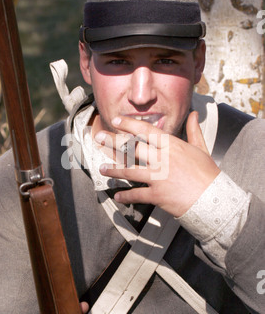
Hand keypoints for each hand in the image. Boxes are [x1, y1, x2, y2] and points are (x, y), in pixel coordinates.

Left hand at [95, 111, 219, 216]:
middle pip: (133, 148)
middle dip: (113, 141)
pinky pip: (137, 195)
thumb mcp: (201, 149)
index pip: (147, 131)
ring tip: (102, 169)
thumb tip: (194, 113)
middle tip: (98, 137)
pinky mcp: (157, 195)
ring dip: (114, 170)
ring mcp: (159, 177)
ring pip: (130, 171)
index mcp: (172, 146)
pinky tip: (117, 196)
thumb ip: (194, 131)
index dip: (129, 125)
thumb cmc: (208, 174)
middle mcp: (163, 159)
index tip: (116, 120)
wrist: (214, 199)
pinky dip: (126, 196)